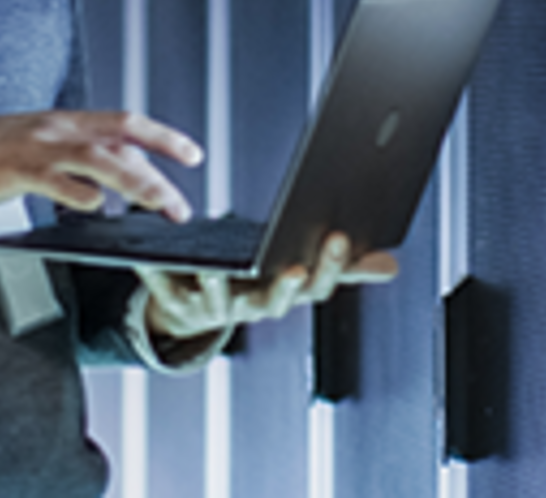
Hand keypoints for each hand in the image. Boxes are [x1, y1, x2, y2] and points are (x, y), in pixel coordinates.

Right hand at [0, 110, 204, 220]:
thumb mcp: (35, 147)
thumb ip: (73, 160)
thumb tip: (111, 182)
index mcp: (64, 122)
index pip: (125, 122)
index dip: (162, 136)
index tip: (192, 152)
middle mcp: (57, 128)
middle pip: (122, 140)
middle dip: (160, 164)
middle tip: (184, 193)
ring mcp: (38, 147)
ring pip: (101, 159)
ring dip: (137, 182)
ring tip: (160, 203)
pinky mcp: (16, 169)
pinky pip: (56, 180)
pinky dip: (80, 193)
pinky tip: (96, 206)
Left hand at [137, 232, 399, 341]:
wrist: (191, 305)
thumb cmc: (251, 281)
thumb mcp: (298, 271)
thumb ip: (344, 269)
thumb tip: (392, 265)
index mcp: (282, 295)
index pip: (315, 287)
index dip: (328, 267)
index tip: (338, 237)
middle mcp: (250, 308)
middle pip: (272, 303)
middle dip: (285, 287)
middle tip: (296, 266)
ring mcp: (213, 308)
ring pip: (218, 299)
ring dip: (219, 285)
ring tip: (218, 267)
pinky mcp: (174, 298)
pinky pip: (165, 285)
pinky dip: (156, 269)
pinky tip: (154, 250)